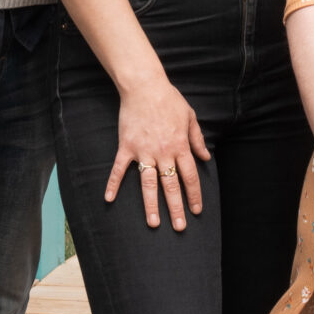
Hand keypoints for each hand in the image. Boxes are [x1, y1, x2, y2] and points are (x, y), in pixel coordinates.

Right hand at [109, 78, 211, 228]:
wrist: (144, 87)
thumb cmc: (169, 99)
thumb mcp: (190, 116)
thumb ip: (197, 139)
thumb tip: (206, 157)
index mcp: (180, 146)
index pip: (189, 176)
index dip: (193, 195)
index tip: (195, 210)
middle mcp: (163, 152)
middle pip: (171, 186)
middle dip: (176, 208)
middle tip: (179, 227)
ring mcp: (143, 152)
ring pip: (148, 184)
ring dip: (151, 205)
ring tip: (153, 223)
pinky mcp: (126, 147)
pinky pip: (119, 169)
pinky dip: (112, 184)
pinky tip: (108, 199)